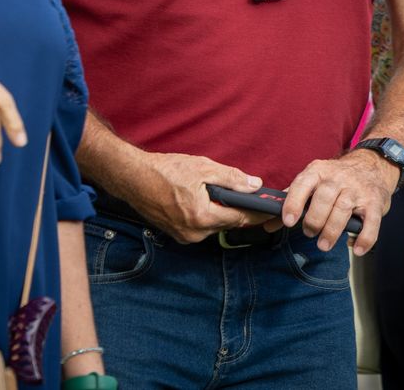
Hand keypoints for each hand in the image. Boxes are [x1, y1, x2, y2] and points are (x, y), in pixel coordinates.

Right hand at [121, 151, 275, 243]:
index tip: (271, 210)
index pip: (239, 219)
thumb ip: (231, 178)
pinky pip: (199, 226)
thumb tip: (254, 185)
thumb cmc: (165, 170)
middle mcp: (194, 233)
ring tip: (216, 192)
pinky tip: (200, 199)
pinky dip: (205, 214)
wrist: (133, 177)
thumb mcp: (202, 168)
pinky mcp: (176, 234)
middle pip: (226, 222)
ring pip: (212, 224)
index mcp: (202, 217)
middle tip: (247, 195)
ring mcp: (184, 236)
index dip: (257, 213)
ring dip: (219, 211)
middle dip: (236, 209)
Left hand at [280, 149, 397, 255]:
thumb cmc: (334, 179)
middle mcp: (337, 178)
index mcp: (318, 171)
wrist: (371, 166)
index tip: (287, 221)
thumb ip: (292, 200)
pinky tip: (356, 248)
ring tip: (323, 245)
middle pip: (324, 198)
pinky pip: (371, 222)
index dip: (294, 203)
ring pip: (343, 209)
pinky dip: (364, 237)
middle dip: (314, 219)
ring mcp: (357, 189)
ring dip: (332, 230)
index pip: (303, 184)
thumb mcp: (313, 181)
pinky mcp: (374, 202)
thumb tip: (268, 223)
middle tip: (308, 233)